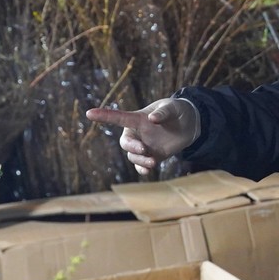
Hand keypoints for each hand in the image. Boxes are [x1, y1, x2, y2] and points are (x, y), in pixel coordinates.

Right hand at [85, 97, 200, 174]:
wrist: (190, 125)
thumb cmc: (178, 111)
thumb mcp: (173, 107)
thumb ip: (163, 112)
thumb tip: (152, 119)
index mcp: (137, 119)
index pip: (118, 117)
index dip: (104, 116)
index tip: (89, 113)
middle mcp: (137, 134)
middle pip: (125, 143)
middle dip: (132, 148)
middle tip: (143, 149)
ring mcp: (144, 147)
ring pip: (134, 157)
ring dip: (141, 161)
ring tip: (153, 162)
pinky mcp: (153, 157)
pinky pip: (142, 166)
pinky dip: (143, 170)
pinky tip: (147, 171)